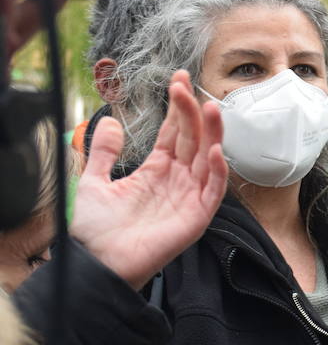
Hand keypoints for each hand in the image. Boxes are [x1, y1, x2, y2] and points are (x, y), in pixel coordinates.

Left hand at [71, 70, 227, 289]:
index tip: (177, 79)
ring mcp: (189, 197)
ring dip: (211, 133)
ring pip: (208, 159)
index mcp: (157, 170)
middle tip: (185, 86)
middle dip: (191, 111)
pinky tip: (215, 150)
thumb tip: (109, 121)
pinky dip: (217, 171)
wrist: (96, 264)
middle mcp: (177, 180)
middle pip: (192, 138)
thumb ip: (102, 153)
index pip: (175, 132)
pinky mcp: (196, 217)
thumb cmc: (95, 231)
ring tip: (210, 108)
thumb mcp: (92, 182)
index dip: (177, 107)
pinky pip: (213, 190)